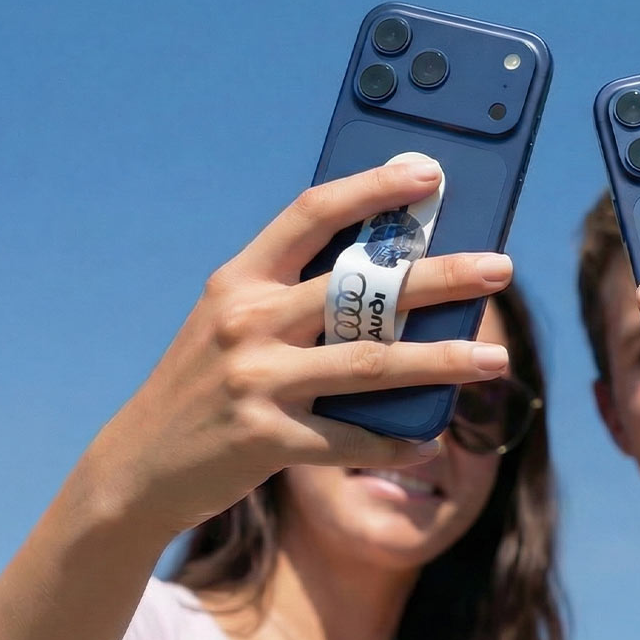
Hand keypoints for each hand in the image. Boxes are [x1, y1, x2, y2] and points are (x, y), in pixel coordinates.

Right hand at [79, 160, 514, 534]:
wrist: (139, 466)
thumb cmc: (207, 383)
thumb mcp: (235, 323)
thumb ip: (296, 297)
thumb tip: (396, 280)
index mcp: (241, 280)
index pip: (313, 214)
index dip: (373, 187)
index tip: (429, 173)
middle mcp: (247, 321)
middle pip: (363, 290)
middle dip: (440, 276)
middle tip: (500, 268)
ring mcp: (255, 380)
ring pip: (371, 365)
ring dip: (443, 361)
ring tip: (496, 359)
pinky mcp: (264, 439)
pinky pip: (349, 440)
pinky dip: (394, 442)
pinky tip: (430, 439)